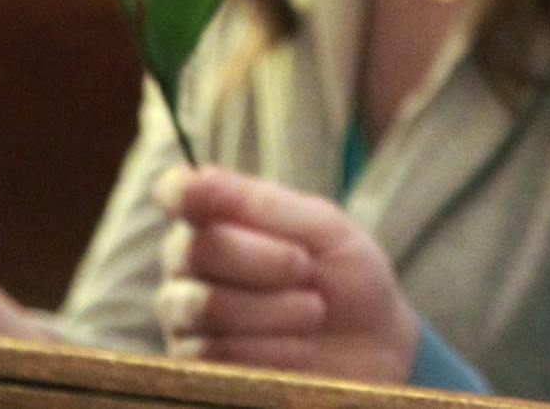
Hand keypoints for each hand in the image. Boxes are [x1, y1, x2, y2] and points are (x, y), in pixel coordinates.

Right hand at [153, 166, 420, 381]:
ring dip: (271, 308)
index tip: (198, 194)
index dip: (182, 192)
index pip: (177, 194)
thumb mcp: (321, 229)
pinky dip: (268, 348)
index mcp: (219, 219)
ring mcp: (188, 320)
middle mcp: (190, 266)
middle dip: (260, 258)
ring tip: (314, 310)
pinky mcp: (197, 372)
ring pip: (203, 305)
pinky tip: (299, 346)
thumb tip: (192, 178)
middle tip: (305, 267)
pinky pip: (215, 355)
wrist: (373, 348)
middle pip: (194, 250)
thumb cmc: (346, 277)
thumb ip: (260, 204)